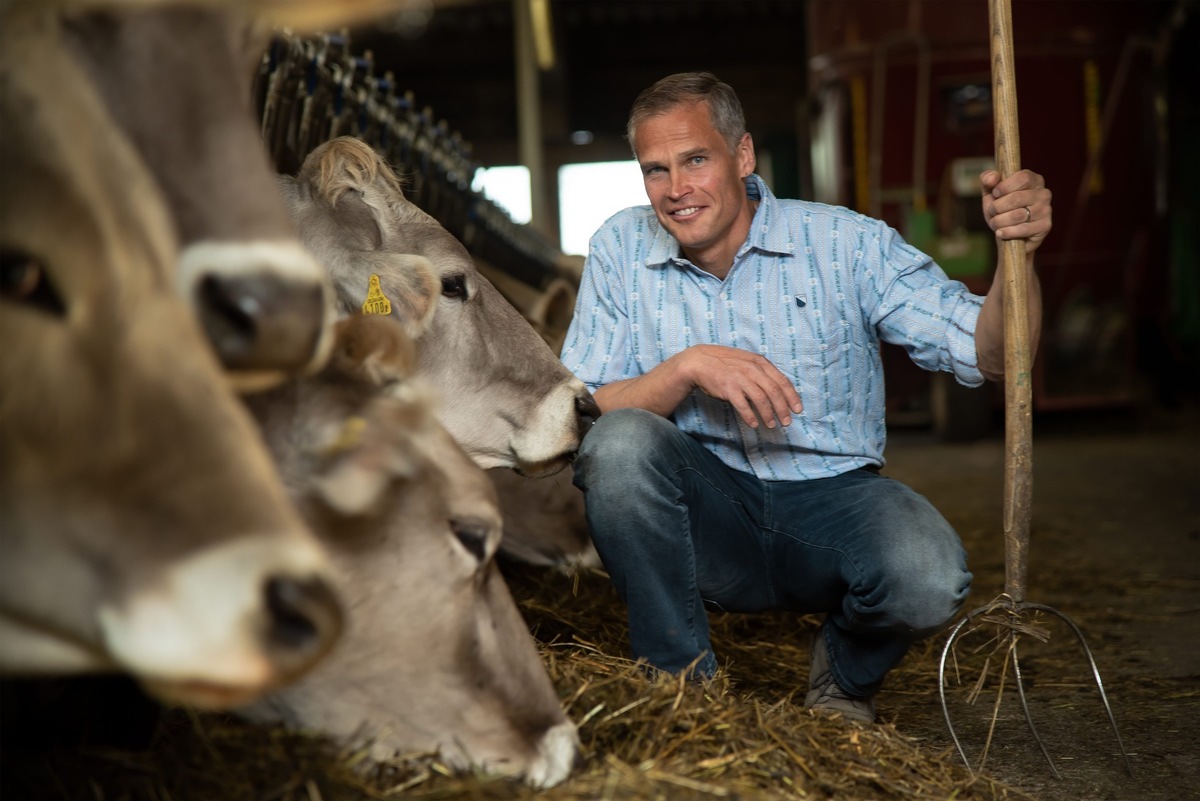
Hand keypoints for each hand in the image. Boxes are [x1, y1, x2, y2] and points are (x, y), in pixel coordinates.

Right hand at [673, 345, 801, 428]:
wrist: (699, 362)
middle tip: (787, 422)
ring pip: (761, 399)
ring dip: (768, 414)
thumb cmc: (724, 363)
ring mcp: (740, 378)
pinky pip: (743, 405)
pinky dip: (750, 416)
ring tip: (771, 425)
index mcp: (759, 362)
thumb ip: (761, 372)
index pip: (781, 380)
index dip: (792, 396)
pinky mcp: (728, 388)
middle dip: (783, 409)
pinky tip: (754, 424)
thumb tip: (777, 389)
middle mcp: (752, 369)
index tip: (798, 410)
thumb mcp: (746, 361)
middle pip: (774, 391)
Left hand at [980, 169, 1052, 254]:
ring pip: (1018, 215)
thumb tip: (992, 177)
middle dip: (998, 207)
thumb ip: (987, 180)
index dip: (1004, 186)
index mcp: (1033, 180)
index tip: (995, 194)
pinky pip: (1023, 229)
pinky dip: (1006, 232)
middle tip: (992, 212)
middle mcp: (1044, 193)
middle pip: (1017, 198)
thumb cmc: (1000, 210)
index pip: (1022, 177)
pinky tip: (1000, 233)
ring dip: (999, 221)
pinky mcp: (1045, 226)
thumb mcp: (990, 194)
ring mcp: (1046, 210)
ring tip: (995, 223)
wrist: (1008, 236)